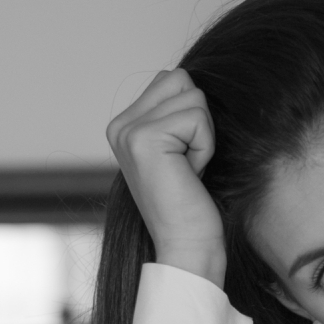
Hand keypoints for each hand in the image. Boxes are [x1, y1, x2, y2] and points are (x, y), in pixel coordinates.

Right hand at [106, 68, 225, 286]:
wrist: (186, 245)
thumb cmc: (190, 203)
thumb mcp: (178, 150)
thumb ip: (173, 114)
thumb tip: (190, 79)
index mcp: (124, 126)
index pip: (173, 80)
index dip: (193, 117)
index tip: (183, 158)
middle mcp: (119, 125)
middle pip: (182, 80)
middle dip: (198, 120)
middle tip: (187, 163)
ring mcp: (128, 130)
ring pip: (193, 97)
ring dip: (203, 136)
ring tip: (187, 170)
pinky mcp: (145, 138)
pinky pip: (198, 118)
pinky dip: (204, 147)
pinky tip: (189, 174)